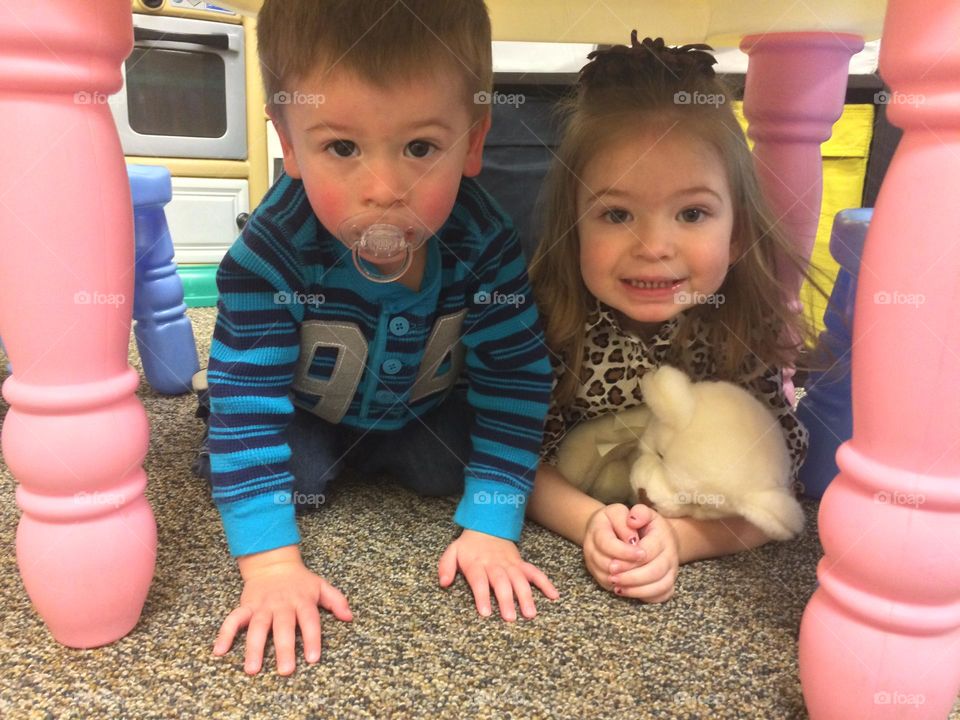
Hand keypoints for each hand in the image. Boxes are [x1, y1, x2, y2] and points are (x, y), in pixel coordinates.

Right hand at [213, 546, 351, 674]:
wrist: (273, 562)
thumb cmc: (300, 580)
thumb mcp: (321, 586)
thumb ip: (336, 600)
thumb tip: (350, 617)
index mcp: (302, 601)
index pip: (309, 621)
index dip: (312, 639)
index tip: (313, 658)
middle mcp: (282, 604)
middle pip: (283, 627)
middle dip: (284, 649)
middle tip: (285, 670)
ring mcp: (262, 606)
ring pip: (257, 627)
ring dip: (253, 648)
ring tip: (253, 669)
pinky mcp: (246, 606)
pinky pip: (233, 619)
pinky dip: (225, 633)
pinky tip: (220, 650)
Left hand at [438, 529, 558, 620]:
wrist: (487, 526)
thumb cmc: (469, 546)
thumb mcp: (452, 551)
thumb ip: (446, 566)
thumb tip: (443, 583)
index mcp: (477, 564)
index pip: (479, 581)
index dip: (482, 596)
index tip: (485, 613)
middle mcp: (495, 565)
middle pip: (501, 582)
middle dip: (506, 600)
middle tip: (510, 618)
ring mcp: (510, 564)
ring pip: (520, 580)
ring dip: (526, 596)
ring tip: (530, 613)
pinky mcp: (521, 564)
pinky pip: (535, 572)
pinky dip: (545, 583)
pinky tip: (554, 595)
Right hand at [582, 502, 647, 590]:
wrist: (604, 527)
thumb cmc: (618, 519)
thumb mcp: (625, 511)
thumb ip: (633, 517)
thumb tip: (633, 540)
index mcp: (597, 529)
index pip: (608, 544)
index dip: (626, 552)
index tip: (642, 553)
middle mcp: (590, 549)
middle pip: (607, 565)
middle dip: (629, 568)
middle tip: (647, 567)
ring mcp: (592, 564)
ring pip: (608, 579)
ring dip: (628, 580)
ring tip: (645, 575)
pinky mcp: (598, 575)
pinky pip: (610, 587)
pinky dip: (625, 588)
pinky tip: (640, 583)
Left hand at [608, 504, 679, 602]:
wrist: (659, 536)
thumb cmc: (644, 525)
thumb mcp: (640, 513)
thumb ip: (637, 513)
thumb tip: (632, 520)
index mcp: (663, 537)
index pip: (647, 552)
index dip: (628, 559)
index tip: (611, 563)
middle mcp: (670, 555)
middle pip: (654, 572)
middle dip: (631, 577)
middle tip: (612, 577)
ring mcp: (671, 570)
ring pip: (660, 587)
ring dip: (636, 590)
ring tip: (617, 587)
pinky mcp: (669, 582)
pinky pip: (662, 595)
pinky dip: (645, 596)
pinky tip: (628, 592)